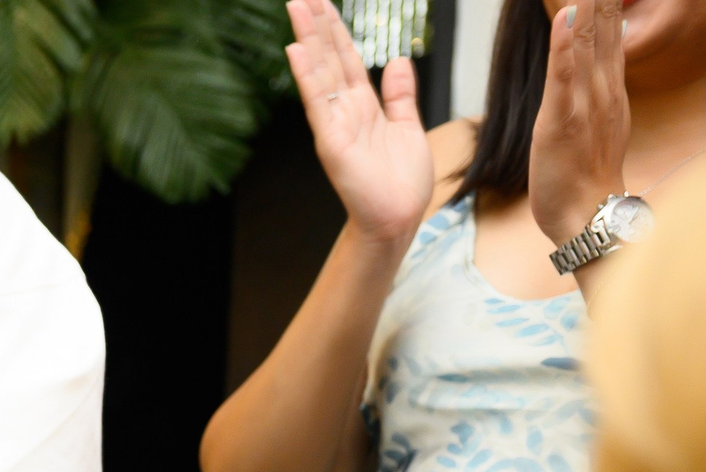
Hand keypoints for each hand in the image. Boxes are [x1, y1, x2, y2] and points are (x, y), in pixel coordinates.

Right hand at [284, 0, 435, 246]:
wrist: (398, 217)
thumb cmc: (401, 182)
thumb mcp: (408, 126)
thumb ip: (400, 94)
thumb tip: (397, 61)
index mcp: (364, 106)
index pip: (346, 59)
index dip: (336, 30)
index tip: (324, 4)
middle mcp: (345, 111)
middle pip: (329, 59)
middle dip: (317, 25)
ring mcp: (335, 125)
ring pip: (320, 73)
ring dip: (308, 39)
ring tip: (297, 9)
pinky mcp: (332, 142)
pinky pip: (318, 104)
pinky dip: (307, 78)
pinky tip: (297, 52)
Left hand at [529, 0, 631, 251]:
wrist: (587, 214)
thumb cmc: (585, 174)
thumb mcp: (597, 124)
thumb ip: (597, 93)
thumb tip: (598, 68)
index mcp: (609, 90)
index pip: (611, 34)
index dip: (608, 3)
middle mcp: (602, 90)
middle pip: (604, 30)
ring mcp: (584, 104)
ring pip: (588, 45)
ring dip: (589, 7)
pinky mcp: (561, 121)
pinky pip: (563, 78)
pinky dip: (564, 47)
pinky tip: (566, 18)